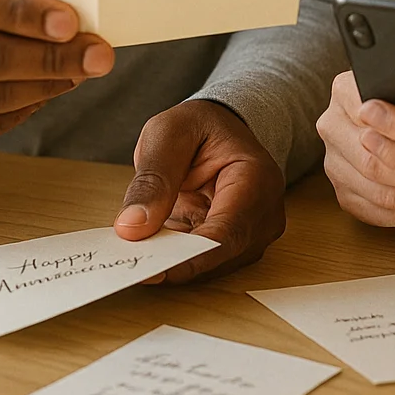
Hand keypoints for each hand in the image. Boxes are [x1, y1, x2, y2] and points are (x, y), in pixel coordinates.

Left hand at [113, 99, 285, 283]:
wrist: (218, 128)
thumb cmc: (199, 126)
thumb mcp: (168, 135)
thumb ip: (153, 179)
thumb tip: (132, 227)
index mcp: (256, 178)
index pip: (228, 231)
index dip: (191, 257)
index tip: (152, 269)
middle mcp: (264, 212)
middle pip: (221, 255)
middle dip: (176, 262)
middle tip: (131, 261)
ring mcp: (252, 232)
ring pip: (211, 265)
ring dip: (173, 262)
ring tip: (137, 250)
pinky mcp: (234, 244)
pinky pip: (203, 261)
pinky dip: (174, 258)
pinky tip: (151, 246)